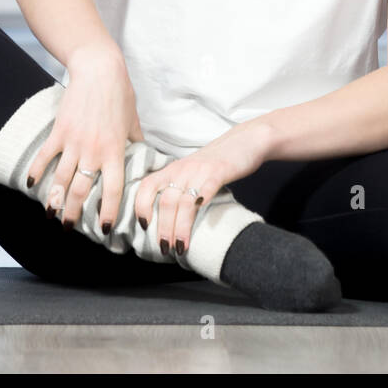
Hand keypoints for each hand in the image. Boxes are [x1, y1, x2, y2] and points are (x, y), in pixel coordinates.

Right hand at [27, 43, 142, 230]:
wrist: (99, 70)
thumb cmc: (120, 95)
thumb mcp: (133, 121)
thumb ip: (135, 143)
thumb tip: (145, 158)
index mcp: (116, 150)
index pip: (114, 189)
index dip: (110, 211)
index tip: (106, 228)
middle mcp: (94, 150)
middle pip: (82, 190)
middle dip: (75, 213)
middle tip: (69, 228)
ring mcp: (74, 142)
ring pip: (62, 179)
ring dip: (55, 200)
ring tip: (51, 215)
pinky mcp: (59, 131)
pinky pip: (45, 156)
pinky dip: (37, 171)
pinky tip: (32, 184)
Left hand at [135, 119, 272, 256]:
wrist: (245, 140)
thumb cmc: (217, 161)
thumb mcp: (191, 170)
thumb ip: (179, 188)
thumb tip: (167, 218)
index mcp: (173, 169)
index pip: (147, 186)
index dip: (141, 206)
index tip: (144, 226)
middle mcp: (184, 169)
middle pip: (166, 201)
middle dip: (164, 228)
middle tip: (164, 248)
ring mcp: (201, 170)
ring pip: (185, 202)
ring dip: (181, 227)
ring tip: (181, 246)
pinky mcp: (220, 171)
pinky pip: (208, 187)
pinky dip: (202, 200)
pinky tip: (201, 214)